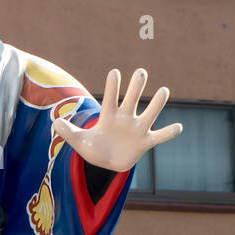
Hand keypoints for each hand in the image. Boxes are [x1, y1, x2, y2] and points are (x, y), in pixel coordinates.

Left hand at [52, 68, 180, 172]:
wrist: (107, 162)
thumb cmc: (94, 148)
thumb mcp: (79, 142)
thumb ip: (69, 133)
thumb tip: (55, 123)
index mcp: (109, 115)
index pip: (111, 97)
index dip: (112, 86)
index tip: (114, 72)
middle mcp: (125, 118)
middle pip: (133, 98)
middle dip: (136, 86)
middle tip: (141, 72)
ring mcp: (137, 128)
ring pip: (150, 112)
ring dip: (157, 103)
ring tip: (164, 91)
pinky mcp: (145, 142)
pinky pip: (160, 136)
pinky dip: (169, 133)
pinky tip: (179, 127)